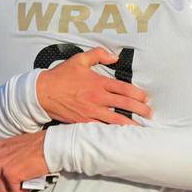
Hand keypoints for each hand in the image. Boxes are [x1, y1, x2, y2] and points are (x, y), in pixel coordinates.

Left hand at [0, 132, 48, 191]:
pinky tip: (29, 185)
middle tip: (6, 188)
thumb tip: (6, 169)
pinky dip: (22, 191)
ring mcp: (2, 165)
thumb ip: (7, 154)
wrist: (52, 146)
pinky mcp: (11, 175)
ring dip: (12, 190)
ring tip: (24, 185)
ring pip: (0, 188)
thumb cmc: (42, 144)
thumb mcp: (18, 144)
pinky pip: (13, 191)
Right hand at [36, 47, 151, 124]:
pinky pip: (101, 129)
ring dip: (130, 124)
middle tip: (149, 114)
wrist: (42, 93)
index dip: (137, 94)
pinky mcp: (83, 122)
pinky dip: (112, 133)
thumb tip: (114, 56)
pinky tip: (121, 136)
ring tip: (141, 127)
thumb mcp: (79, 59)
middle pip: (124, 104)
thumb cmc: (60, 76)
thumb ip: (98, 54)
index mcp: (98, 82)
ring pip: (115, 120)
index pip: (124, 88)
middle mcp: (97, 98)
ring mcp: (91, 111)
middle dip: (140, 110)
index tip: (145, 98)